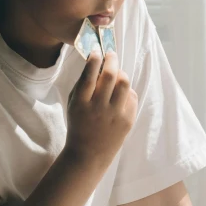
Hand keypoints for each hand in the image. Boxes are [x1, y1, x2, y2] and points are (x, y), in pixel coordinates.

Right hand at [66, 50, 137, 164]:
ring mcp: (115, 115)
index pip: (89, 75)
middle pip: (110, 76)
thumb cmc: (78, 125)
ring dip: (121, 73)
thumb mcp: (73, 105)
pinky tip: (120, 94)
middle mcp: (98, 108)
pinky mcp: (128, 121)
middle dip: (112, 60)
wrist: (89, 154)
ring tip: (117, 73)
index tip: (97, 52)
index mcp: (81, 103)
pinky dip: (126, 91)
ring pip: (124, 84)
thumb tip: (96, 64)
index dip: (94, 60)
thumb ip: (83, 86)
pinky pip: (131, 97)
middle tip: (111, 54)